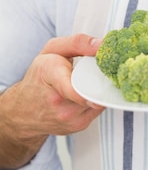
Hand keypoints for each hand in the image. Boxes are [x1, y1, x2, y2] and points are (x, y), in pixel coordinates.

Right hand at [0, 34, 104, 168]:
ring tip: (87, 82)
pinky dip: (96, 100)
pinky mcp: (78, 126)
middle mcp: (58, 101)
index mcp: (50, 75)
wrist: (23, 111)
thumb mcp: (52, 50)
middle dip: (99, 79)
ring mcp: (68, 117)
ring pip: (98, 99)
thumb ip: (77, 42)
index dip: (86, 86)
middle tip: (97, 70)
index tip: (102, 80)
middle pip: (91, 89)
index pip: (69, 86)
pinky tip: (85, 94)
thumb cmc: (39, 77)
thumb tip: (100, 46)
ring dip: (98, 90)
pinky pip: (98, 109)